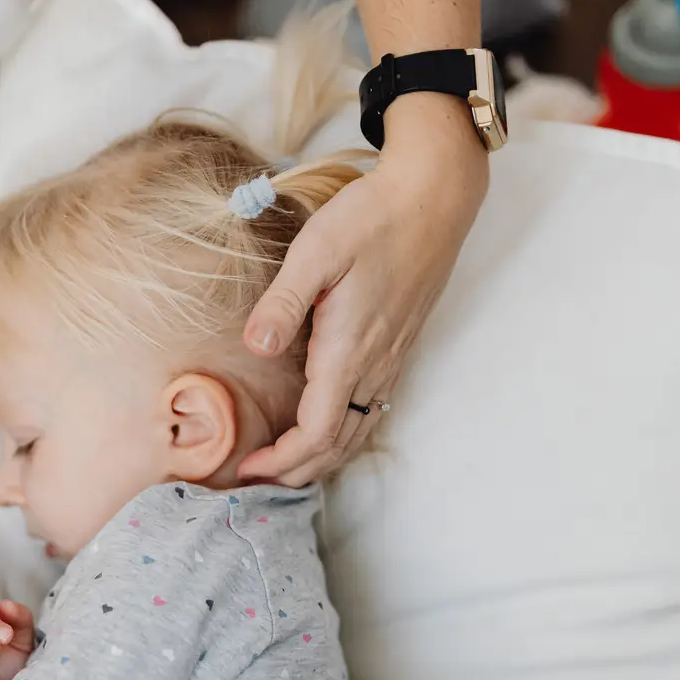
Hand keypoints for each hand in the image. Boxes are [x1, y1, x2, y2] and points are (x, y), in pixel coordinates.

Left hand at [240, 94, 488, 484]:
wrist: (434, 197)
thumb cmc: (373, 217)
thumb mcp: (317, 250)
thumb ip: (284, 302)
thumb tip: (257, 346)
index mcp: (350, 350)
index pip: (317, 432)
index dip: (281, 461)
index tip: (246, 469)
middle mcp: (375, 365)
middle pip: (338, 446)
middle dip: (295, 472)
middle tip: (253, 482)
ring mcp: (392, 359)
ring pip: (357, 432)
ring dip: (319, 459)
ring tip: (280, 467)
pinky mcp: (399, 347)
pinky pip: (370, 410)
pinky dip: (341, 435)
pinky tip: (320, 429)